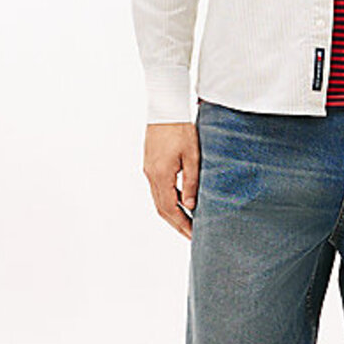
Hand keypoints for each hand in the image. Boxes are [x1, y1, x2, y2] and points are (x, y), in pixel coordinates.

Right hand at [144, 121, 198, 239]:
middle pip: (162, 208)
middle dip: (176, 223)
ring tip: (188, 222)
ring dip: (172, 212)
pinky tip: (182, 201)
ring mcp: (149, 169)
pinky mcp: (150, 164)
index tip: (194, 235)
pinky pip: (159, 188)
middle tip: (191, 235)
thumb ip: (192, 182)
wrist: (166, 108)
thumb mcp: (192, 156)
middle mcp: (151, 175)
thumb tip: (191, 206)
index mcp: (161, 175)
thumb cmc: (181, 129)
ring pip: (159, 199)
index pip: (170, 208)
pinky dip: (169, 199)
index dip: (182, 224)